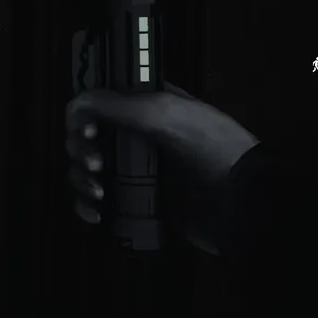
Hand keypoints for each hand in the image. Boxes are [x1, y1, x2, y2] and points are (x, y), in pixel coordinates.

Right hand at [65, 83, 258, 253]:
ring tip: (100, 193)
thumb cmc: (207, 145)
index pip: (95, 104)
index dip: (82, 116)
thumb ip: (116, 103)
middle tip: (97, 164)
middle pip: (84, 138)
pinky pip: (95, 202)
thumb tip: (74, 103)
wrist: (242, 201)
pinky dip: (85, 206)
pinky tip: (96, 214)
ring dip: (81, 179)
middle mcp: (133, 136)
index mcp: (142, 107)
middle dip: (80, 150)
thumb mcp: (164, 112)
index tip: (90, 132)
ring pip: (84, 170)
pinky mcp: (134, 202)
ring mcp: (132, 171)